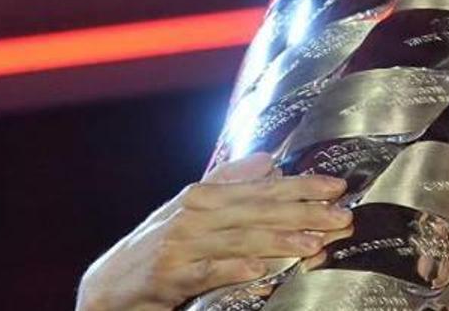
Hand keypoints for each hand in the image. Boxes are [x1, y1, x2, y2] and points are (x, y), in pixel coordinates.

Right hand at [75, 153, 353, 310]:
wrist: (108, 288)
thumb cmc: (157, 248)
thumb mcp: (192, 210)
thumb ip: (230, 183)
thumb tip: (268, 160)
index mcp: (203, 195)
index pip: (261, 187)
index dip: (300, 185)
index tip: (337, 186)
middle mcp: (192, 214)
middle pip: (256, 210)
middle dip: (302, 212)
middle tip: (341, 216)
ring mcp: (180, 244)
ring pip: (238, 239)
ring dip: (278, 240)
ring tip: (313, 244)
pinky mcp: (168, 276)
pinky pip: (207, 272)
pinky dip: (233, 270)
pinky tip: (260, 272)